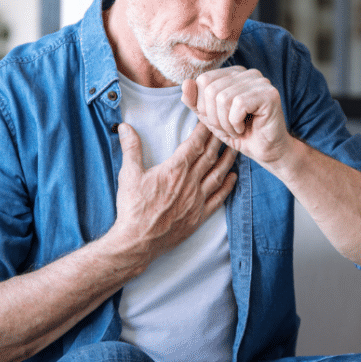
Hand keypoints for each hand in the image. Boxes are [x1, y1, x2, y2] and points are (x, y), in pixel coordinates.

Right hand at [106, 121, 237, 264]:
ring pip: (218, 175)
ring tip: (235, 148)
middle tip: (226, 128)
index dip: (204, 130)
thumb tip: (125, 127)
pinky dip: (228, 187)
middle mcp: (190, 183)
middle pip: (210, 156)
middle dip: (219, 140)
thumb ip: (131, 148)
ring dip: (228, 160)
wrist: (138, 241)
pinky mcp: (199, 216)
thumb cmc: (133, 208)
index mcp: (175, 170)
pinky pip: (218, 198)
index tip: (210, 119)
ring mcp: (197, 200)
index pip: (194, 144)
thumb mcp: (128, 174)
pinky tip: (233, 178)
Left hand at [182, 66, 292, 168]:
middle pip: (211, 89)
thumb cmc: (239, 133)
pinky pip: (239, 105)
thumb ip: (195, 101)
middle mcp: (246, 72)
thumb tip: (185, 83)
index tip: (217, 121)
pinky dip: (236, 123)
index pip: (203, 80)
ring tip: (236, 129)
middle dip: (214, 117)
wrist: (265, 151)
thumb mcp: (209, 118)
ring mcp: (260, 81)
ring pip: (223, 98)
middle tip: (228, 128)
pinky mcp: (269, 94)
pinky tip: (244, 128)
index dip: (203, 106)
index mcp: (232, 74)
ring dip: (225, 123)